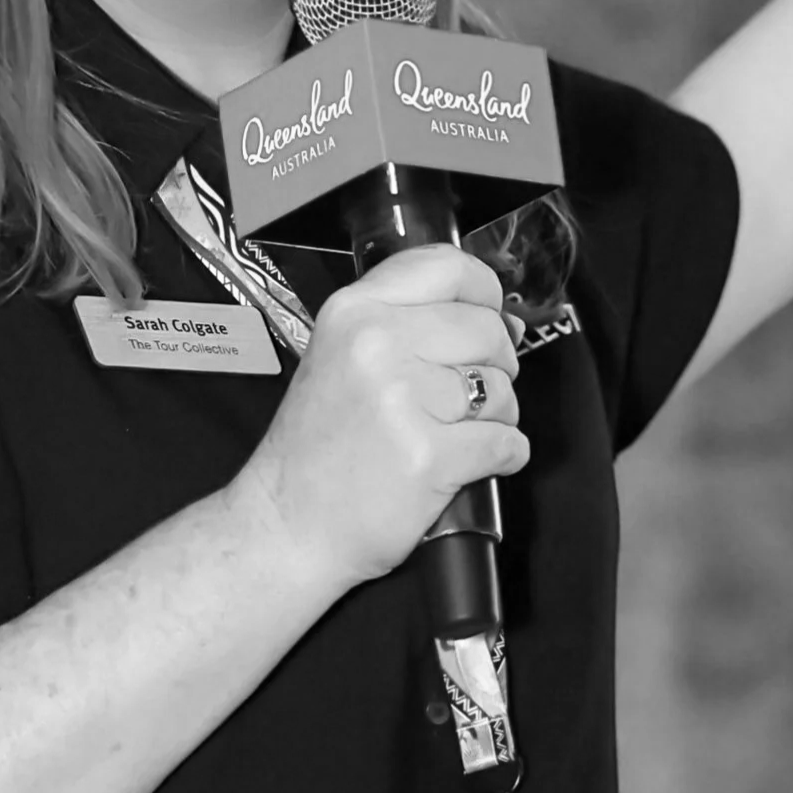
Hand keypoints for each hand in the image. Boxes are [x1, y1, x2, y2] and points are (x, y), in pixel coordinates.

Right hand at [236, 246, 527, 590]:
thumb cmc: (317, 448)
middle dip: (494, 366)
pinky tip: (471, 464)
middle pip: (488, 330)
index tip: (486, 315)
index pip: (448, 267)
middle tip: (465, 396)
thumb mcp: (341, 357)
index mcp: (353, 311)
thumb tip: (505, 322)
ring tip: (456, 434)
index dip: (483, 292)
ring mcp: (403, 399)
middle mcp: (376, 344)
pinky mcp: (429, 456)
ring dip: (496, 416)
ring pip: (502, 389)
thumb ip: (409, 325)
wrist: (286, 525)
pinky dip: (503, 456)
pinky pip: (506, 442)